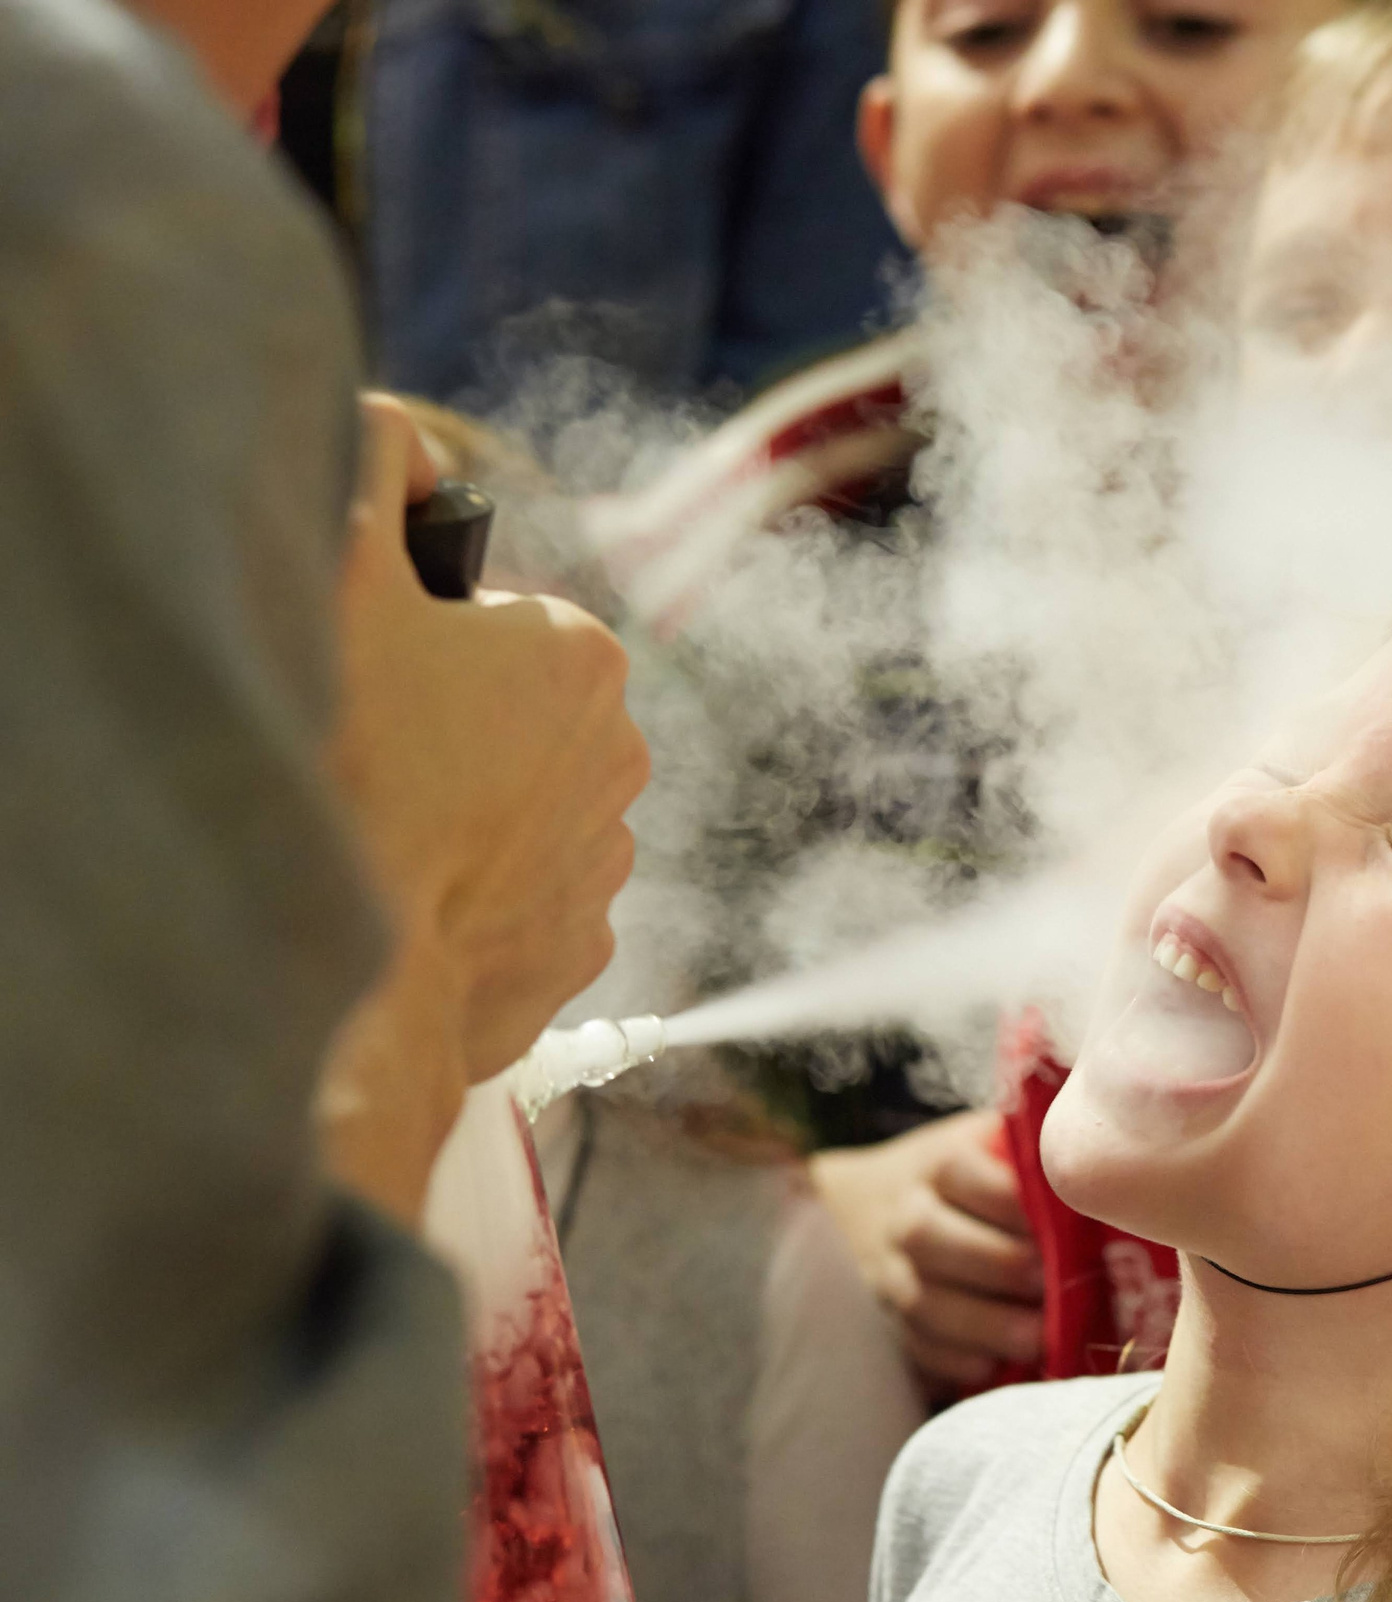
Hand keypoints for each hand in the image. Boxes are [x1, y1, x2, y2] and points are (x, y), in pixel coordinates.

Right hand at [327, 395, 648, 1081]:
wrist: (355, 962)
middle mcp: (623, 753)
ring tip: (388, 832)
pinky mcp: (581, 947)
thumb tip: (397, 427)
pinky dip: (472, 899)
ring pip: (520, 810)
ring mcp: (607, 857)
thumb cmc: (350, 755)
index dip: (422, 644)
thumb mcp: (345, 572)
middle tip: (373, 755)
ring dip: (464, 813)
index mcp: (583, 654)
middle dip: (451, 727)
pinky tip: (413, 900)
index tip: (375, 679)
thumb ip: (374, 462)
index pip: (495, 623)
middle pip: (514, 717)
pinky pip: (520, 901)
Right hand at [814, 1110, 1043, 1393]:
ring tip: (1038, 1339)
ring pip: (925, 1301)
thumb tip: (1108, 1167)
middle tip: (1054, 1287)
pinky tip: (994, 1368)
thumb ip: (1032, 1152)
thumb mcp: (986, 1145)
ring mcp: (889, 1275)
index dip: (1018, 1205)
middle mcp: (906, 1218)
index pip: (969, 1177)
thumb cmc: (957, 1179)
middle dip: (1000, 1266)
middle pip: (935, 1240)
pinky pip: (914, 1347)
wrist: (857, 1211)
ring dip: (984, 1325)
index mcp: (939, 1165)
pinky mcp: (886, 1323)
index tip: (1066, 1226)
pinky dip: (953, 1361)